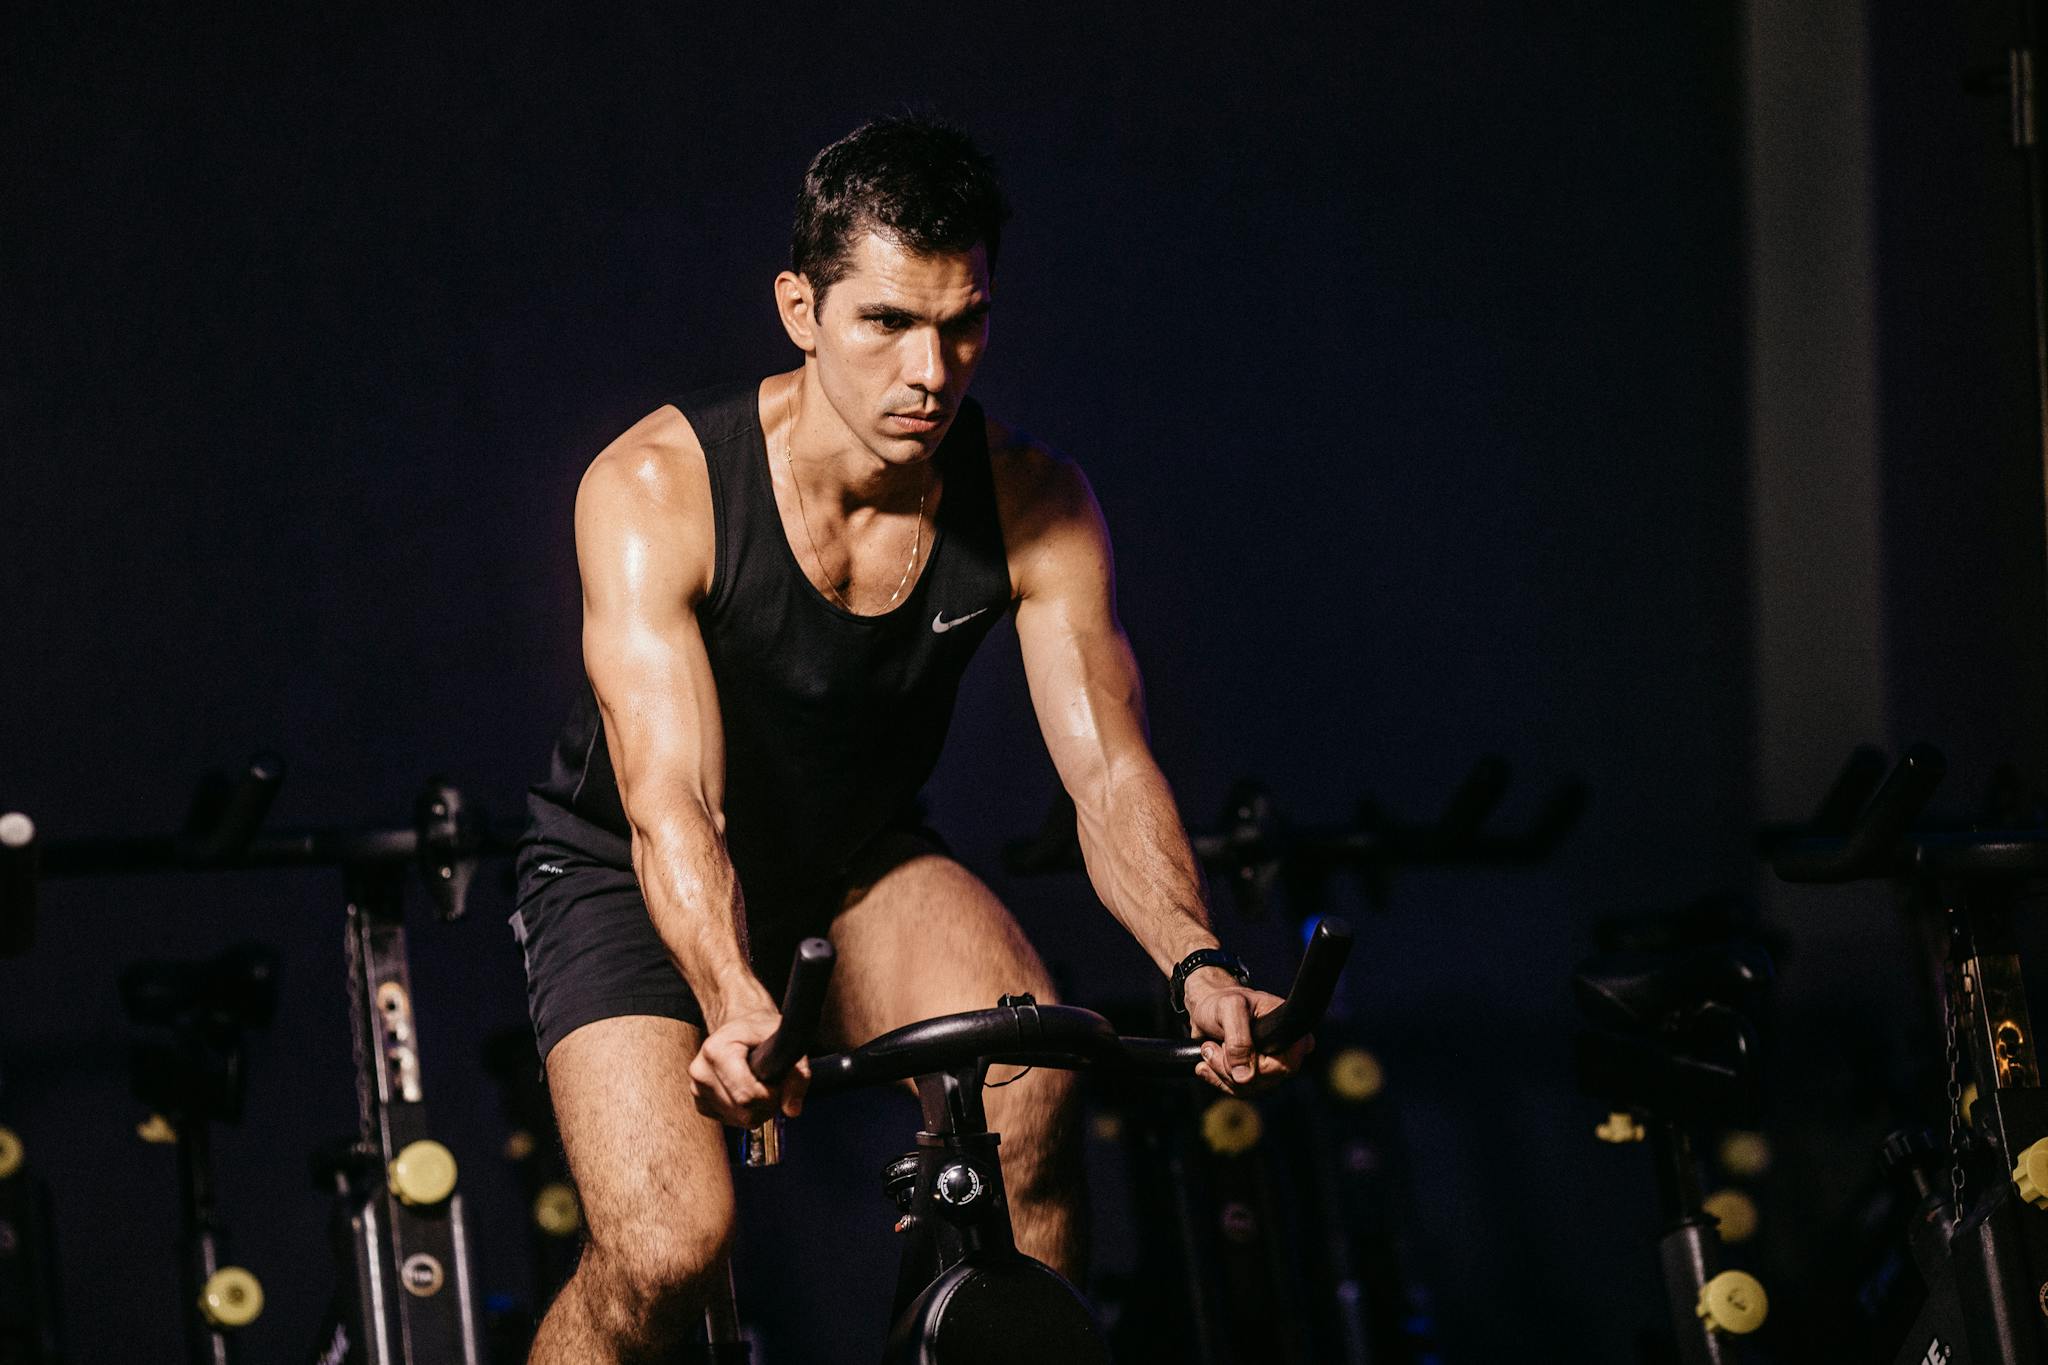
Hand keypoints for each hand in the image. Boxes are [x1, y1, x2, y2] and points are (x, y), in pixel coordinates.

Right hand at [688, 1006, 811, 1127]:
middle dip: (768, 1104)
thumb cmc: (762, 1030)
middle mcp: (700, 1071)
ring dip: (759, 1109)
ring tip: (763, 1084)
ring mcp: (696, 1088)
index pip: (747, 1095)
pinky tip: (750, 1091)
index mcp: (716, 1050)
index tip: (782, 1081)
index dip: (773, 1096)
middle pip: (744, 1111)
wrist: (739, 1027)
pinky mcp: (700, 1102)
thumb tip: (792, 1110)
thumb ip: (796, 1076)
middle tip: (775, 1083)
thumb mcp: (785, 1043)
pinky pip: (731, 1121)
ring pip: (739, 1119)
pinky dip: (746, 1112)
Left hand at [1183, 970, 1311, 1096]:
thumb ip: (1239, 1041)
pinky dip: (1217, 1079)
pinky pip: (1238, 1091)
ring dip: (1221, 1072)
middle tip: (1212, 1046)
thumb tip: (1245, 1077)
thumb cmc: (1222, 1001)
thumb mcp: (1230, 1010)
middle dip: (1231, 1067)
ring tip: (1209, 1049)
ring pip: (1249, 1088)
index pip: (1286, 1065)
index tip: (1230, 1045)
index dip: (1257, 1064)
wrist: (1207, 1007)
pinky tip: (1206, 1064)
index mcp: (1288, 1030)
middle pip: (1265, 1080)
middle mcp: (1284, 1051)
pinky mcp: (1253, 1075)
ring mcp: (1269, 1065)